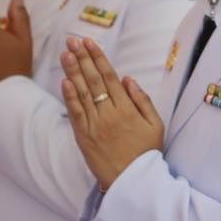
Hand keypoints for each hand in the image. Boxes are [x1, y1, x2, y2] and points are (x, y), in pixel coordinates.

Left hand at [61, 36, 164, 190]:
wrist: (133, 180)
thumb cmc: (147, 152)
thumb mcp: (155, 125)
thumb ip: (142, 100)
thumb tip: (129, 79)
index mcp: (128, 109)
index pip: (110, 77)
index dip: (98, 58)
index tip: (90, 43)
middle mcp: (109, 113)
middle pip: (93, 80)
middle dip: (82, 58)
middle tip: (72, 41)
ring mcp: (94, 124)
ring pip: (81, 93)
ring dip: (72, 72)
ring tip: (65, 54)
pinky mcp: (83, 136)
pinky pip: (75, 112)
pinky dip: (69, 96)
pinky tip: (64, 81)